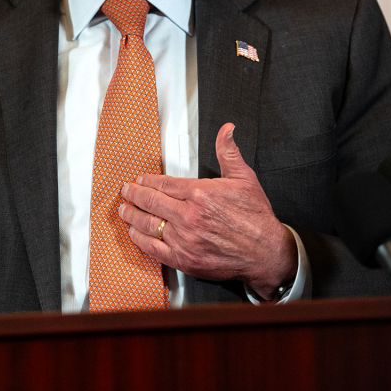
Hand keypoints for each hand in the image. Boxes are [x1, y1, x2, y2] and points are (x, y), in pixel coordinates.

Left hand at [118, 122, 296, 298]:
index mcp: (200, 193)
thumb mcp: (244, 178)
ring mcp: (184, 239)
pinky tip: (135, 234)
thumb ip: (229, 152)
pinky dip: (140, 240)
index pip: (163, 184)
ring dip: (132, 216)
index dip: (147, 182)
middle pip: (150, 202)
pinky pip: (153, 249)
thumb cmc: (256, 217)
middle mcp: (189, 216)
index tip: (139, 180)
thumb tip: (226, 130)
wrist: (265, 252)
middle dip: (133, 196)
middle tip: (126, 192)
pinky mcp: (184, 259)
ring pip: (147, 225)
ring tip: (124, 211)